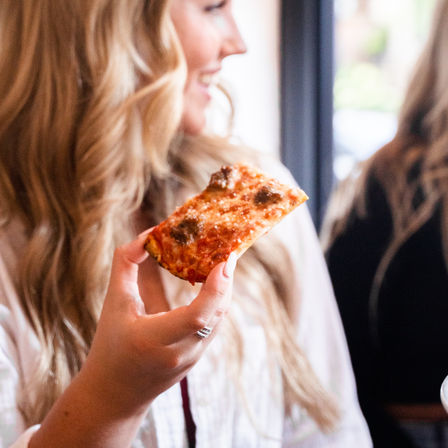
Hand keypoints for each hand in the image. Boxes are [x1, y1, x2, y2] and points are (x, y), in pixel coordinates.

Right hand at [79, 230, 235, 416]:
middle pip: (216, 314)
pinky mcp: (198, 357)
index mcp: (155, 340)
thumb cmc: (110, 344)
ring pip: (219, 319)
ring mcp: (193, 358)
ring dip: (224, 289)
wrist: (114, 393)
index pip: (197, 316)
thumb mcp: (113, 303)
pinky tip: (215, 282)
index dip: (215, 288)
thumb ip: (126, 265)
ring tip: (223, 261)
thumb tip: (147, 234)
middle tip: (227, 251)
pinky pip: (215, 324)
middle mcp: (179, 353)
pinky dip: (218, 301)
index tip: (224, 260)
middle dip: (226, 281)